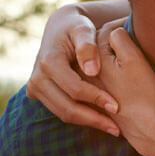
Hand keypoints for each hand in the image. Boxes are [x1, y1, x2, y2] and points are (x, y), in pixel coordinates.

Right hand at [26, 5, 119, 135]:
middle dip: (93, 119)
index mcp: (49, 62)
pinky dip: (81, 118)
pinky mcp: (40, 94)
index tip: (117, 106)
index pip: (74, 88)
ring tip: (113, 128)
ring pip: (63, 113)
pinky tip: (101, 120)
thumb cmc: (77, 27)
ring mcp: (36, 88)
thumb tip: (92, 71)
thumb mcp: (84, 30)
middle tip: (117, 128)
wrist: (61, 28)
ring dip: (88, 123)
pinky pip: (61, 111)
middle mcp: (38, 78)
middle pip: (67, 108)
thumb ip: (89, 46)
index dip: (96, 99)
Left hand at [97, 20, 154, 153]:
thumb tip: (114, 30)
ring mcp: (91, 86)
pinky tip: (123, 77)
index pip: (107, 32)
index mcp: (94, 60)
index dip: (123, 26)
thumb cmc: (142, 91)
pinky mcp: (97, 97)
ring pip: (100, 61)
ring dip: (112, 57)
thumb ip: (119, 39)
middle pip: (100, 47)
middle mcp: (87, 72)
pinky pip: (101, 77)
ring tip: (130, 58)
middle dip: (115, 42)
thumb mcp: (134, 59)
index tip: (138, 27)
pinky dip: (110, 72)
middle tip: (135, 40)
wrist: (143, 125)